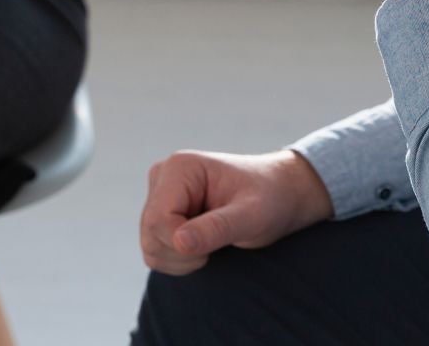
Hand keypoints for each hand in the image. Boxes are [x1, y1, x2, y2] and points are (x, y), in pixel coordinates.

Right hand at [140, 149, 334, 274]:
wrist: (279, 195)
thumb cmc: (271, 199)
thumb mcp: (252, 215)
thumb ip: (217, 228)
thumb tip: (180, 242)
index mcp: (180, 168)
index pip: (159, 219)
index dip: (183, 243)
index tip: (216, 244)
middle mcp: (162, 177)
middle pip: (150, 234)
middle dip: (183, 253)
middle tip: (219, 244)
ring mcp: (159, 196)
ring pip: (150, 246)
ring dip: (181, 259)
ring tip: (214, 244)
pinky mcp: (161, 214)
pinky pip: (154, 251)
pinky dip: (178, 261)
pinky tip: (204, 247)